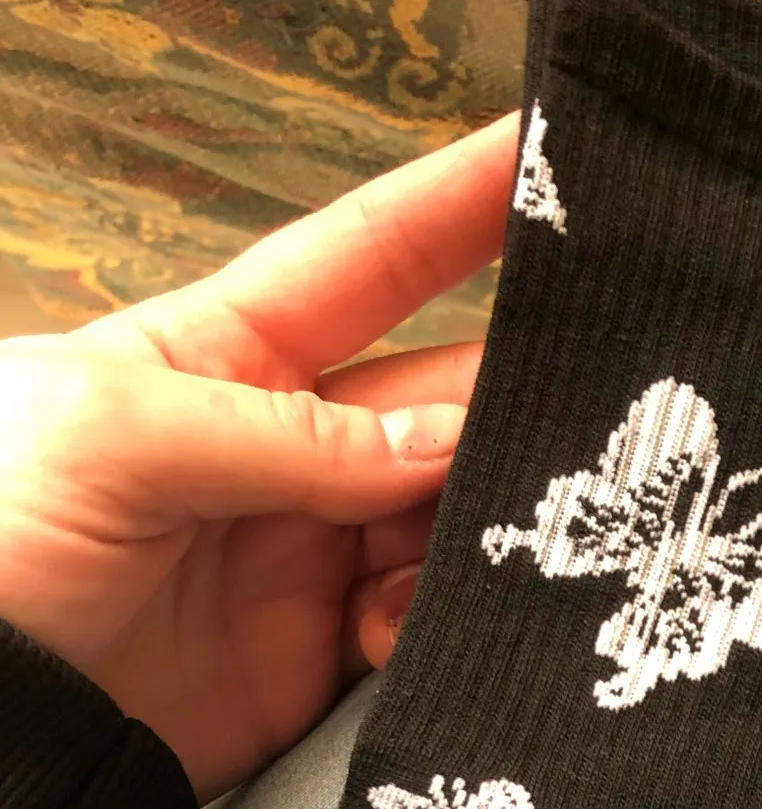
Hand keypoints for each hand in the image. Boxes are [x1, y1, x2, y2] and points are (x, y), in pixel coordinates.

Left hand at [0, 111, 519, 801]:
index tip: (554, 156)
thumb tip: (444, 442)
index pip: (368, 260)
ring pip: (448, 518)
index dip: (459, 208)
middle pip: (439, 401)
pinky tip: (388, 636)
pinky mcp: (324, 652)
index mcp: (228, 353)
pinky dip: (434, 627)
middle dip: (511, 407)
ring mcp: (312, 550)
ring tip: (481, 558)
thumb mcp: (118, 439)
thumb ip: (286, 436)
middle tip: (595, 429)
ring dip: (481, 535)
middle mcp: (288, 445)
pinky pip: (422, 623)